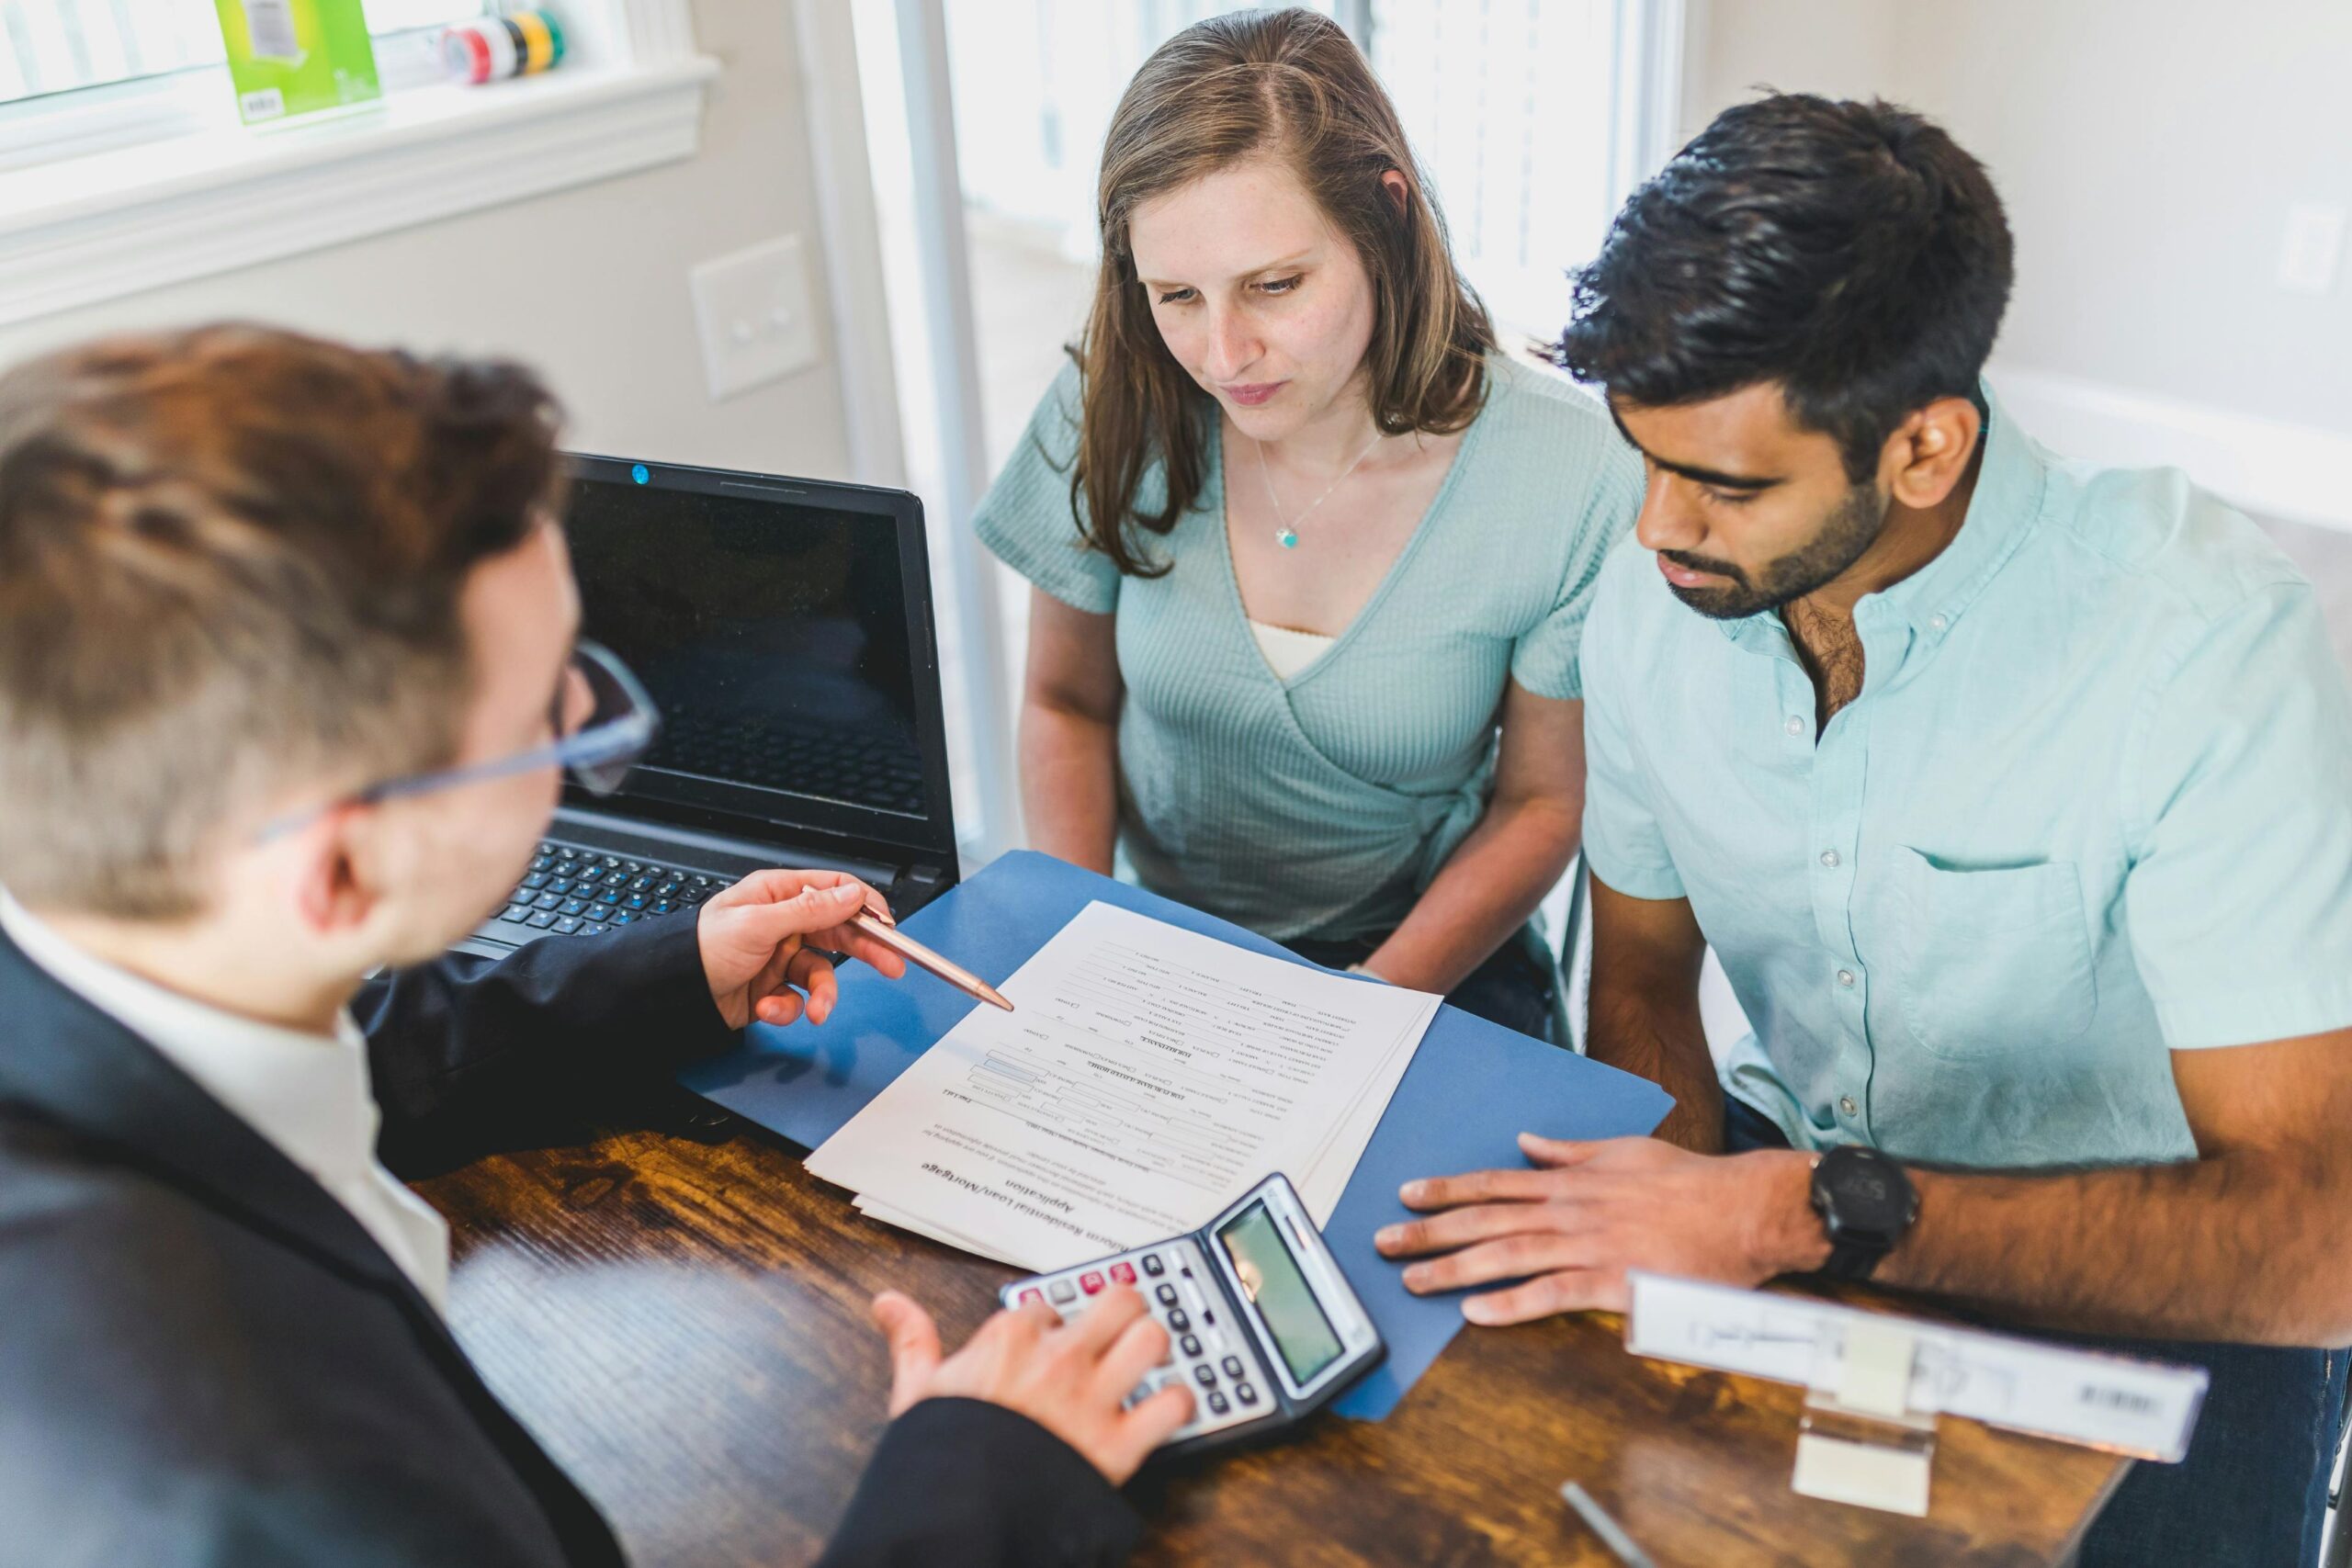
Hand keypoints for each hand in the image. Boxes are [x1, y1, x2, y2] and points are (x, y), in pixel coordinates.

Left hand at [696, 869, 907, 1029]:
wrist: (672, 992)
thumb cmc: (702, 947)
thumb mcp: (760, 923)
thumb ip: (811, 910)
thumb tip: (852, 896)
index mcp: (779, 894)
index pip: (835, 891)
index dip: (864, 907)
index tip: (888, 926)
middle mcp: (784, 923)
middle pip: (839, 932)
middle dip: (865, 951)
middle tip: (893, 965)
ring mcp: (780, 956)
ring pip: (822, 974)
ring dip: (821, 995)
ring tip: (816, 1011)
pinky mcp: (774, 988)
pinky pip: (799, 999)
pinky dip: (788, 1008)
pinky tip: (768, 1008)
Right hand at [870, 1287, 1193, 1484]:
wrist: (959, 1515)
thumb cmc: (940, 1457)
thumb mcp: (916, 1391)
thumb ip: (911, 1339)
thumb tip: (887, 1303)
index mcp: (1010, 1339)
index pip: (1050, 1303)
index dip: (1053, 1322)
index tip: (1050, 1341)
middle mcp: (1059, 1360)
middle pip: (1119, 1302)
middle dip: (1124, 1311)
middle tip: (1120, 1329)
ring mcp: (1092, 1401)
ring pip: (1151, 1340)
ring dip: (1154, 1349)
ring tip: (1146, 1360)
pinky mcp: (1119, 1445)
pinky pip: (1171, 1407)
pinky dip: (1176, 1407)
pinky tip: (1164, 1411)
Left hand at [1373, 1134, 1824, 1324]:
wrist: (1744, 1209)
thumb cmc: (1690, 1182)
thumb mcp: (1623, 1151)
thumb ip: (1571, 1152)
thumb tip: (1530, 1142)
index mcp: (1570, 1183)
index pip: (1494, 1184)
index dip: (1447, 1190)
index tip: (1407, 1194)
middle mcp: (1569, 1211)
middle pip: (1485, 1219)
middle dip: (1429, 1231)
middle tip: (1383, 1242)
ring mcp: (1588, 1246)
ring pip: (1507, 1255)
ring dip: (1454, 1269)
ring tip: (1413, 1281)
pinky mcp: (1613, 1282)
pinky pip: (1553, 1294)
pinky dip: (1513, 1303)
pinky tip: (1477, 1314)